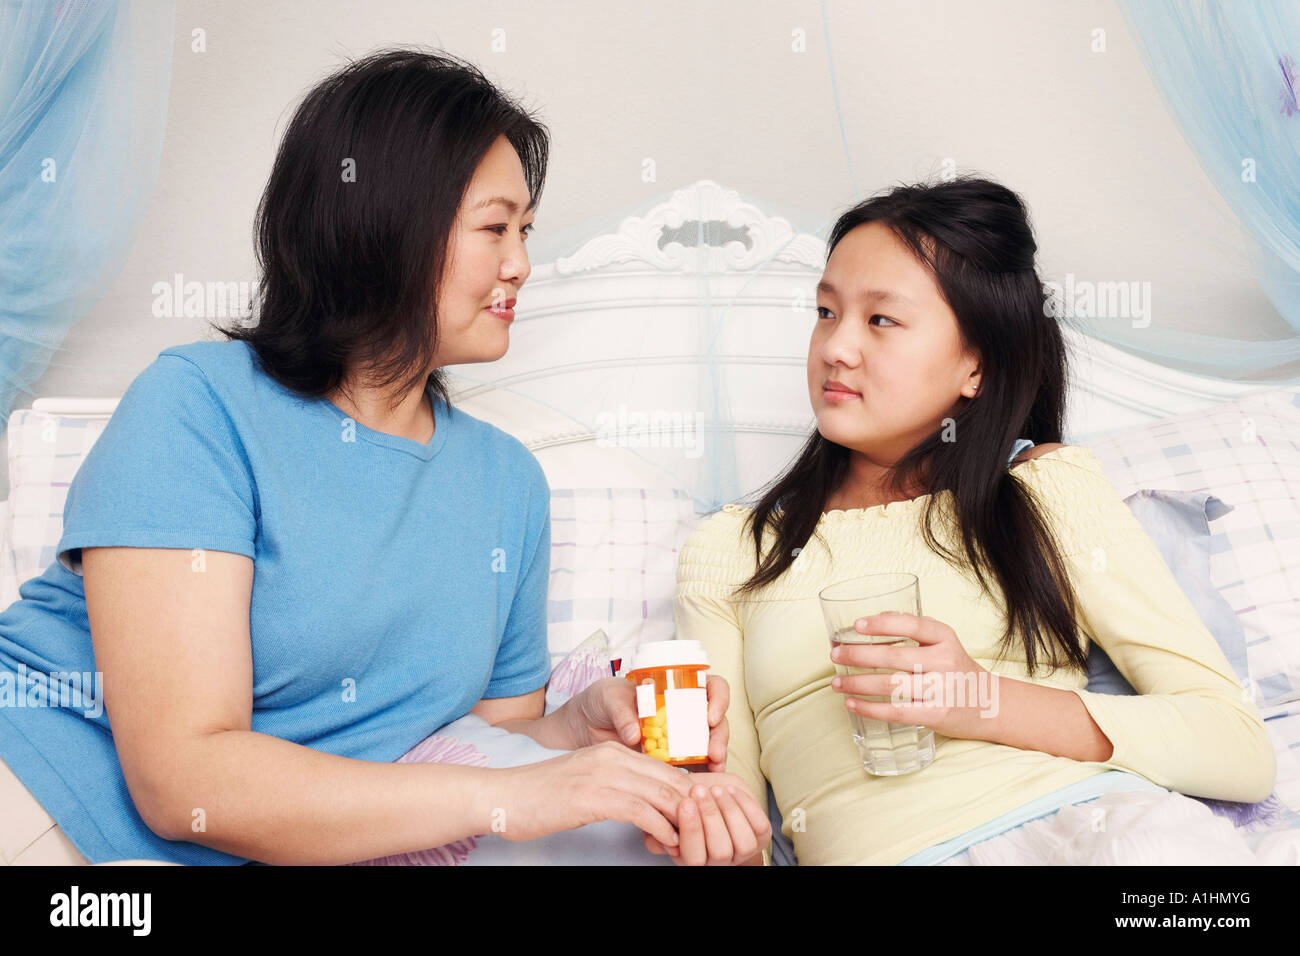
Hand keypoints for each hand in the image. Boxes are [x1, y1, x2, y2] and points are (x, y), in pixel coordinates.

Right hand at [489, 741, 696, 845]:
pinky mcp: (593, 796)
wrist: (503, 796)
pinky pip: (640, 810)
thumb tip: (645, 806)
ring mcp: (602, 773)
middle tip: (705, 828)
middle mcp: (611, 755)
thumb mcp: (584, 781)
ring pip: (660, 793)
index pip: (663, 768)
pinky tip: (666, 841)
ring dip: (681, 820)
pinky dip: (660, 827)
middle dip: (692, 805)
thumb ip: (614, 785)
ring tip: (691, 841)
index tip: (701, 813)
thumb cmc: (540, 795)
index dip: (687, 791)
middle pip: (668, 778)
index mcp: (611, 750)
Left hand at [561, 675, 731, 771]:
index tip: (710, 716)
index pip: (711, 688)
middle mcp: (684, 713)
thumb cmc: (601, 701)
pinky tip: (699, 786)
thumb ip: (622, 712)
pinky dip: (699, 777)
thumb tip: (634, 733)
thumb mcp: (609, 698)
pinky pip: (692, 769)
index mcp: (676, 690)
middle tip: (713, 751)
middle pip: (716, 721)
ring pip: (709, 745)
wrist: (585, 725)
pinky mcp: (670, 761)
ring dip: (716, 758)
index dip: (718, 699)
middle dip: (720, 736)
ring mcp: (679, 738)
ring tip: (713, 770)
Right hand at [641, 772, 771, 864]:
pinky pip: (760, 826)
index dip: (691, 830)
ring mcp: (743, 852)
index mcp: (693, 860)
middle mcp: (719, 863)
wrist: (714, 800)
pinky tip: (731, 790)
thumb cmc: (689, 807)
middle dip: (710, 817)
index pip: (694, 857)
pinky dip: (746, 806)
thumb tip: (652, 826)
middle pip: (721, 850)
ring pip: (744, 842)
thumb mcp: (666, 815)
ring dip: (729, 812)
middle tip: (699, 791)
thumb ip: (658, 821)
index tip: (685, 802)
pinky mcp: (761, 837)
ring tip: (716, 789)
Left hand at [829, 612, 997, 740]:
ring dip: (857, 683)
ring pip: (890, 685)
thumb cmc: (956, 669)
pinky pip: (896, 711)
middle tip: (835, 654)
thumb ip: (915, 630)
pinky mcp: (936, 715)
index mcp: (946, 638)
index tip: (857, 625)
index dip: (883, 624)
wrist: (991, 705)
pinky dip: (870, 708)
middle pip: (893, 657)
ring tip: (836, 682)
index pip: (913, 625)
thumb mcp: (944, 643)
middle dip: (858, 655)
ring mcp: (941, 690)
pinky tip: (852, 703)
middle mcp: (945, 661)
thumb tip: (875, 618)